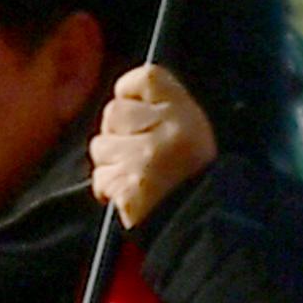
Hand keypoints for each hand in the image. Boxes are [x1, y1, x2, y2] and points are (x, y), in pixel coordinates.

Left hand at [90, 64, 216, 229]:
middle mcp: (166, 130)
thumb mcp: (193, 132)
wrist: (201, 224)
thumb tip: (124, 98)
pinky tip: (130, 194)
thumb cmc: (194, 179)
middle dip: (116, 133)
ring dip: (111, 162)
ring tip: (136, 175)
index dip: (129, 90)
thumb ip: (161, 111)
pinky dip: (109, 189)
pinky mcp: (128, 186)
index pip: (145, 78)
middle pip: (113, 112)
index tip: (131, 106)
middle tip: (136, 152)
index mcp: (187, 113)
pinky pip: (101, 178)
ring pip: (100, 145)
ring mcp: (144, 158)